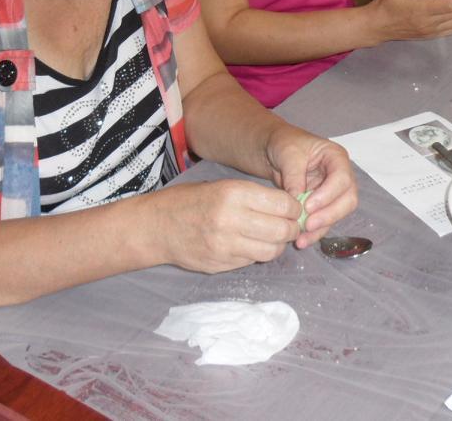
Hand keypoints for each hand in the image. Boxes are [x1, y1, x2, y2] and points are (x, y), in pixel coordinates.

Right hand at [156, 179, 300, 273]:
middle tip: (290, 225)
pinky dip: (258, 254)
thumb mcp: (222, 186)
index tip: (294, 209)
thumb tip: (288, 208)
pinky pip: (253, 261)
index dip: (294, 208)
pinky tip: (251, 245)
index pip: (283, 205)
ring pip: (271, 251)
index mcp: (233, 194)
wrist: (156, 226)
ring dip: (278, 245)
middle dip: (292, 228)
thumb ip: (253, 197)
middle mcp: (231, 220)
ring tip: (273, 237)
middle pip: (282, 230)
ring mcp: (226, 246)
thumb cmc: (190, 200)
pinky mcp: (221, 265)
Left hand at [263, 125, 357, 248]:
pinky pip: (324, 222)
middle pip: (348, 200)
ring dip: (322, 228)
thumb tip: (297, 200)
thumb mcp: (287, 153)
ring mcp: (333, 192)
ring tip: (302, 239)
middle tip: (308, 225)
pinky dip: (314, 233)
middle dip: (329, 215)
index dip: (328, 195)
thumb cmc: (284, 143)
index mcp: (336, 157)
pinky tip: (301, 240)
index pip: (342, 178)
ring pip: (338, 214)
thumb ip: (294, 175)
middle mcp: (340, 176)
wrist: (273, 150)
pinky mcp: (323, 206)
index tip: (308, 206)